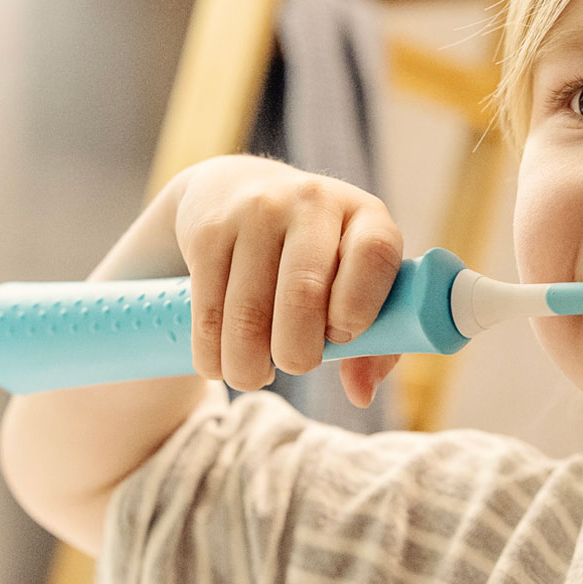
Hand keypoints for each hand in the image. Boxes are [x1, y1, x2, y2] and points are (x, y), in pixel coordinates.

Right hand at [172, 155, 403, 407]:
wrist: (234, 188)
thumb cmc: (314, 254)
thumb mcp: (354, 281)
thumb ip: (375, 344)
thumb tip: (360, 395)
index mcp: (363, 214)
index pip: (374, 254)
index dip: (360, 306)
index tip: (342, 336)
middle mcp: (311, 202)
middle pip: (303, 294)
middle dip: (297, 353)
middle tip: (295, 365)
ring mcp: (255, 211)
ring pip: (248, 315)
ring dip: (248, 366)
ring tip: (254, 373)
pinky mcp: (207, 232)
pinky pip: (208, 314)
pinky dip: (213, 356)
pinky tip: (222, 361)